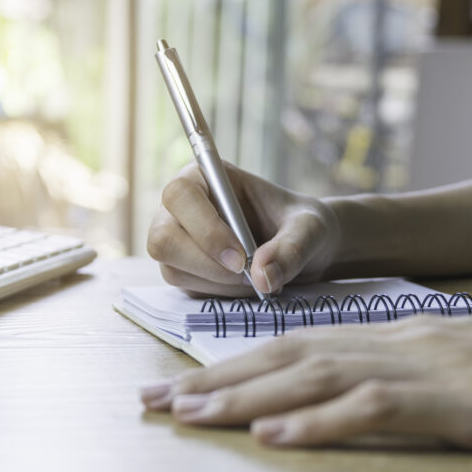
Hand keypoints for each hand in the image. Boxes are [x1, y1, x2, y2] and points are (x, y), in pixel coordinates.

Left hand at [139, 312, 471, 450]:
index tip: (181, 384)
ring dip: (245, 396)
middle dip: (214, 379)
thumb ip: (396, 369)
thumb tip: (340, 388)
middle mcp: (392, 344)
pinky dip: (318, 420)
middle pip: (286, 357)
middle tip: (153, 401)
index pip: (294, 345)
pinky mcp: (454, 402)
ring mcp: (420, 369)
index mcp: (390, 336)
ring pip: (314, 376)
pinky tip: (274, 433)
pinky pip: (373, 408)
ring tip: (188, 412)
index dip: (232, 364)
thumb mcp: (452, 362)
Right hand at [147, 161, 339, 296]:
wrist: (303, 248)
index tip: (240, 256)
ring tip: (256, 278)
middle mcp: (181, 208)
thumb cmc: (301, 224)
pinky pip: (188, 289)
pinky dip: (220, 294)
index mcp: (204, 177)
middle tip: (247, 275)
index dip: (204, 228)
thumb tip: (262, 277)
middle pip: (162, 238)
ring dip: (217, 282)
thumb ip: (291, 248)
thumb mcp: (309, 229)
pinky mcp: (184, 271)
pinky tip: (246, 285)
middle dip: (205, 263)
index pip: (180, 195)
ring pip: (172, 269)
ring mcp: (177, 241)